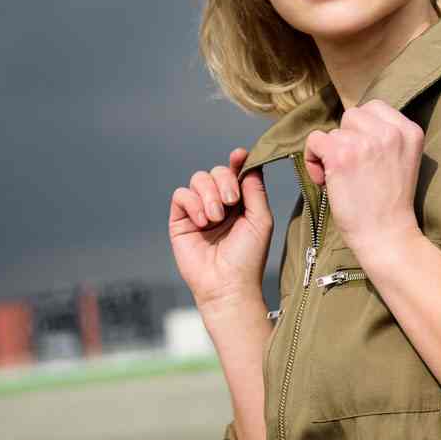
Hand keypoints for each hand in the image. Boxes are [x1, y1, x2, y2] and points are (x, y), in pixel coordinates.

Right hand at [169, 147, 273, 311]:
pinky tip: (202, 222)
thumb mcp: (260, 219)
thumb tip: (249, 162)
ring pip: (198, 179)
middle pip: (217, 172)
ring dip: (209, 194)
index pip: (236, 172)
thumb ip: (255, 190)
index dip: (237, 161)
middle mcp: (219, 203)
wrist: (227, 284)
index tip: (239, 156)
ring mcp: (199, 210)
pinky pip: (181, 195)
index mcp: (240, 202)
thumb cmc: (248, 257)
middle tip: (231, 202)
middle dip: (224, 182)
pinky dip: (192, 203)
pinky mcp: (180, 220)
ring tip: (215, 217)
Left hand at [303, 99, 422, 259]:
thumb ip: (386, 137)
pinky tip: (324, 179)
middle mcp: (390, 132)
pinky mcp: (341, 155)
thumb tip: (351, 125)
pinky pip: (315, 140)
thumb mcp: (402, 159)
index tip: (363, 153)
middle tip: (351, 167)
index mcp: (410, 131)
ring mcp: (365, 142)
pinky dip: (313, 159)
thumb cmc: (390, 204)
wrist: (387, 236)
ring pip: (334, 130)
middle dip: (347, 138)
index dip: (362, 129)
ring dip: (330, 151)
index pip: (376, 107)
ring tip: (340, 178)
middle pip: (353, 115)